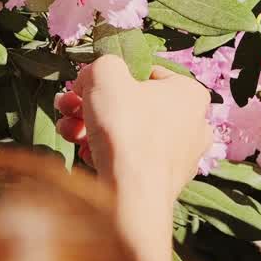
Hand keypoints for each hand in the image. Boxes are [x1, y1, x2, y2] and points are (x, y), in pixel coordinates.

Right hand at [55, 55, 212, 260]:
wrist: (131, 195)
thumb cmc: (126, 127)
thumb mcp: (105, 73)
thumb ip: (101, 64)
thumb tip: (92, 78)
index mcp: (189, 94)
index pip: (145, 74)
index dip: (111, 77)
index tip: (86, 86)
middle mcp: (192, 125)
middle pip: (132, 105)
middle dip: (93, 105)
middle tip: (68, 107)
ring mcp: (179, 157)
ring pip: (127, 133)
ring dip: (90, 127)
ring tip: (67, 131)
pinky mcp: (162, 183)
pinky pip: (129, 159)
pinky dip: (104, 153)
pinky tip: (84, 154)